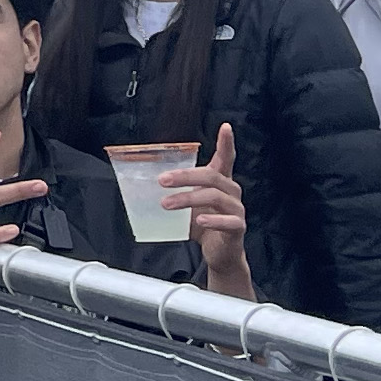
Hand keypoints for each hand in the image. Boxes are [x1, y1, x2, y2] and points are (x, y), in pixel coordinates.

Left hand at [157, 126, 254, 297]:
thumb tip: (143, 184)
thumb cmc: (203, 224)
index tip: (226, 127)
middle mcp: (231, 192)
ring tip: (167, 204)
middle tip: (162, 180)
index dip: (226, 143)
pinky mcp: (237, 227)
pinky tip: (199, 220)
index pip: (226, 158)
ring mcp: (236, 209)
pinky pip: (228, 221)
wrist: (220, 254)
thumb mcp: (189, 204)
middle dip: (185, 176)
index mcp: (221, 182)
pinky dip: (212, 219)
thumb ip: (177, 191)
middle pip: (211, 176)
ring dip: (188, 198)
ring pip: (215, 196)